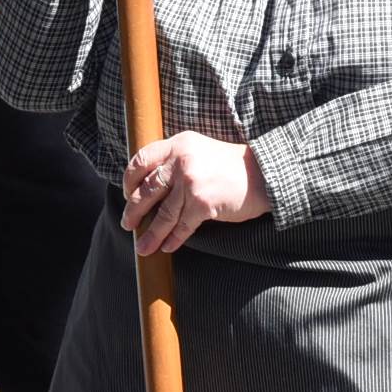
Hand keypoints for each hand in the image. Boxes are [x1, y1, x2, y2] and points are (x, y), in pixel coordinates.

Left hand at [119, 132, 270, 254]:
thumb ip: (174, 161)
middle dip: (133, 211)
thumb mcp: (198, 151)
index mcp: (177, 144)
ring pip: (162, 214)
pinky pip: (181, 227)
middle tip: (127, 223)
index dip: (129, 180)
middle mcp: (181, 161)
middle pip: (146, 190)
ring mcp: (191, 183)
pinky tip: (167, 247)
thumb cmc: (230, 166)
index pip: (141, 160)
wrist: (263, 175)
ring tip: (142, 247)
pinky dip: (173, 239)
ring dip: (150, 234)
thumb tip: (147, 187)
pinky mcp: (202, 204)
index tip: (127, 193)